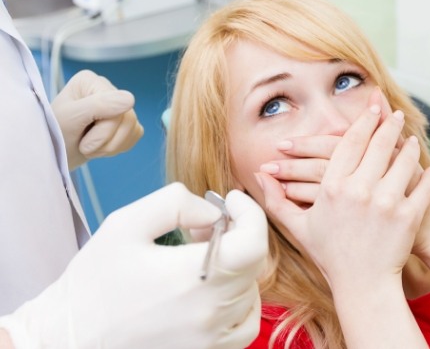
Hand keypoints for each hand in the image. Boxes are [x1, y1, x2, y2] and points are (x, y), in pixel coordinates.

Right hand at [0, 183, 266, 348]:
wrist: (68, 339)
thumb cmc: (93, 283)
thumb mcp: (125, 224)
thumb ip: (176, 204)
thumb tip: (213, 212)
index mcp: (192, 278)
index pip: (253, 244)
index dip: (251, 214)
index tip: (232, 200)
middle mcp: (209, 313)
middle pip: (253, 265)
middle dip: (237, 233)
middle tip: (205, 226)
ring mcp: (211, 340)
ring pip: (251, 293)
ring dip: (237, 267)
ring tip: (204, 257)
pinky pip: (244, 325)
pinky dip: (239, 301)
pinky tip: (213, 290)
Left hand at [51, 70, 143, 169]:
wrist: (54, 156)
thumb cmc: (54, 135)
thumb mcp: (71, 119)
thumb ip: (99, 105)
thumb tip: (130, 99)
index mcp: (91, 82)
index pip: (117, 106)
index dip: (103, 130)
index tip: (80, 137)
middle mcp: (107, 89)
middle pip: (127, 118)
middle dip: (106, 141)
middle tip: (84, 146)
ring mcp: (118, 106)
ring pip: (133, 128)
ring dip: (111, 146)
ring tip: (90, 147)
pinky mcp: (125, 122)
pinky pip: (135, 134)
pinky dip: (118, 148)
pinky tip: (101, 147)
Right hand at [256, 101, 429, 287]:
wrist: (362, 285)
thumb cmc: (329, 254)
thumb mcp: (298, 226)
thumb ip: (275, 199)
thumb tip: (257, 175)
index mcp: (332, 188)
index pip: (350, 143)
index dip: (362, 122)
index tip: (372, 109)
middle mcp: (359, 191)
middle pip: (378, 145)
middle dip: (389, 125)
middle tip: (396, 114)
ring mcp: (386, 203)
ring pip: (402, 160)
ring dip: (409, 146)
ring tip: (411, 139)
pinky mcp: (408, 216)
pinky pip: (422, 187)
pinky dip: (427, 175)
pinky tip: (429, 168)